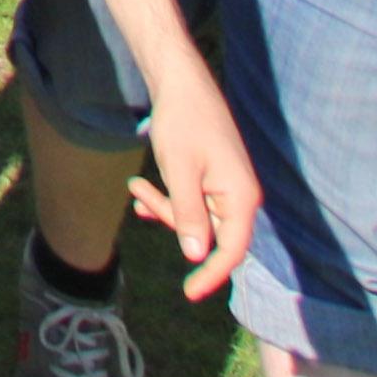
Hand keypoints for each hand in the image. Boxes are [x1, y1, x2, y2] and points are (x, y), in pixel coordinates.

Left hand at [123, 52, 267, 300]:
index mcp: (241, 197)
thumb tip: (196, 256)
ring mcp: (228, 186)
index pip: (232, 250)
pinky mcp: (214, 177)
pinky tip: (142, 190)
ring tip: (135, 187)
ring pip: (197, 218)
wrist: (181, 83)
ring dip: (165, 208)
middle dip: (172, 222)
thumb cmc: (182, 123)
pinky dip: (169, 198)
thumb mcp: (179, 171)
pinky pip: (194, 201)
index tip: (189, 294)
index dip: (212, 275)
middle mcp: (240, 195)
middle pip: (211, 234)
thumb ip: (188, 215)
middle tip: (140, 202)